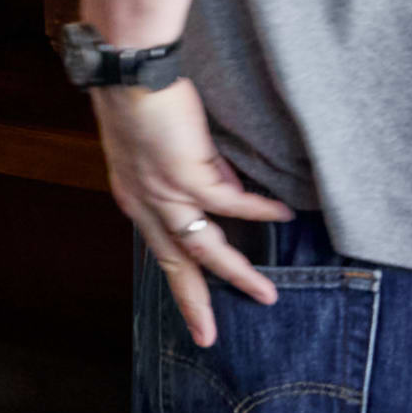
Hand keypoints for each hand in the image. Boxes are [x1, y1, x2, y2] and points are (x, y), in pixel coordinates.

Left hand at [91, 80, 290, 347]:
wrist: (129, 75)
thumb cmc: (143, 103)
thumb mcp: (162, 153)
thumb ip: (195, 178)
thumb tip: (232, 195)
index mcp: (136, 202)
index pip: (161, 254)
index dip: (179, 286)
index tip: (193, 316)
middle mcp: (145, 205)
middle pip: (175, 266)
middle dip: (195, 303)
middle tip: (210, 338)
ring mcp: (164, 193)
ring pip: (204, 248)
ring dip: (237, 273)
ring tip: (266, 294)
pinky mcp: (185, 175)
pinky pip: (231, 203)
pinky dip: (258, 211)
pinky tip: (283, 218)